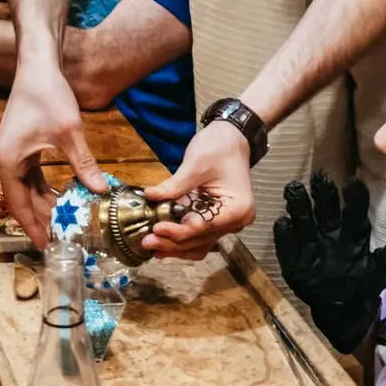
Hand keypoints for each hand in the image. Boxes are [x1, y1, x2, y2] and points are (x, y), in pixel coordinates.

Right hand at [0, 64, 107, 247]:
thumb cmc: (47, 96)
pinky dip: (43, 188)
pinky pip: (30, 176)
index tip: (45, 246)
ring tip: (62, 222)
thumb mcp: (69, 132)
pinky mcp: (20, 146)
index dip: (32, 226)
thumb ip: (83, 164)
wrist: (37, 66)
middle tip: (59, 239)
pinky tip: (60, 196)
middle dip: (40, 218)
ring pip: (26, 188)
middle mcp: (4, 160)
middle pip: (20, 199)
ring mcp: (11, 153)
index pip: (18, 204)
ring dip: (42, 204)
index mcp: (8, 161)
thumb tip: (102, 191)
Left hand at [141, 121, 256, 260]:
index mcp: (237, 209)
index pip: (203, 227)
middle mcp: (236, 221)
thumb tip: (150, 196)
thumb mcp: (195, 165)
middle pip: (200, 240)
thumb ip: (174, 185)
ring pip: (199, 243)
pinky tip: (163, 241)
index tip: (156, 229)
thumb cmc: (219, 147)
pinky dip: (182, 239)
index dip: (177, 231)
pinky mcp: (216, 219)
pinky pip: (199, 235)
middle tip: (147, 242)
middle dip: (173, 242)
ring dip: (176, 247)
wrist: (231, 138)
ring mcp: (227, 222)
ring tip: (152, 246)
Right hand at [273, 172, 385, 353]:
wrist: (341, 310)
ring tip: (294, 190)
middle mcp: (330, 233)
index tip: (351, 182)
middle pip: (326, 210)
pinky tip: (283, 223)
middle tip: (319, 178)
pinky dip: (285, 234)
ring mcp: (310, 243)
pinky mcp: (293, 258)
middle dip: (323, 194)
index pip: (354, 211)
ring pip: (304, 220)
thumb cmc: (361, 284)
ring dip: (299, 205)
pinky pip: (287, 244)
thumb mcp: (380, 272)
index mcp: (352, 233)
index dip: (354, 197)